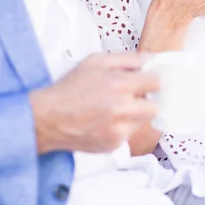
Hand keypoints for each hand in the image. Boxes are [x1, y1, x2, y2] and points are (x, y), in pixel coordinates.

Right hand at [30, 53, 158, 153]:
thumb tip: (150, 59)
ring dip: (133, 114)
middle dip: (144, 100)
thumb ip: (127, 59)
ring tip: (112, 109)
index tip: (145, 81)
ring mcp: (118, 130)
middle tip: (130, 96)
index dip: (150, 80)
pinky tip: (105, 121)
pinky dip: (121, 127)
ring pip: (142, 121)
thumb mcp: (95, 61)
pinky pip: (129, 134)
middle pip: (154, 106)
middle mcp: (121, 109)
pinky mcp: (114, 145)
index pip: (155, 83)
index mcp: (118, 84)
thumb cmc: (69, 88)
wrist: (48, 119)